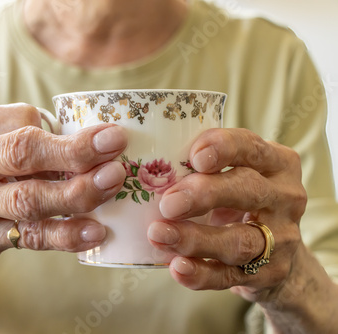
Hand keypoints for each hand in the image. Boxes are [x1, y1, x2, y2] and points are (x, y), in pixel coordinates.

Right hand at [0, 103, 127, 292]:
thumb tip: (78, 140)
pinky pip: (26, 236)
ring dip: (76, 191)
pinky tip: (93, 231)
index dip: (63, 129)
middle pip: (21, 152)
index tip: (101, 137)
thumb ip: (8, 137)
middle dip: (75, 150)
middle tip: (115, 145)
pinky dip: (63, 234)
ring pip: (27, 197)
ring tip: (112, 183)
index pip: (19, 118)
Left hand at [147, 128, 306, 302]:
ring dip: (195, 239)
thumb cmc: (241, 201)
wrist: (278, 255)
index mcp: (275, 163)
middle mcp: (284, 198)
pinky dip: (202, 274)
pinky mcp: (269, 273)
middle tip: (168, 203)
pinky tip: (178, 267)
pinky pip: (230, 275)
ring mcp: (280, 239)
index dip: (224, 148)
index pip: (251, 147)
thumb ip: (203, 168)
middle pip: (247, 191)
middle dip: (205, 194)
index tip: (194, 157)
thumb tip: (142, 163)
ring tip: (159, 234)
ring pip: (239, 240)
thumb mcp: (235, 175)